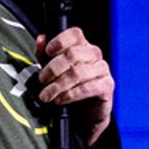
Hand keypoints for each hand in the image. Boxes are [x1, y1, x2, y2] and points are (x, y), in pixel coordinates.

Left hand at [35, 27, 114, 148]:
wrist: (84, 114)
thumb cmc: (68, 87)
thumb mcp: (52, 70)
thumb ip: (45, 55)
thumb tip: (41, 39)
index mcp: (82, 45)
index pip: (75, 34)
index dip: (60, 41)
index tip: (47, 52)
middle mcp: (94, 54)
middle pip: (72, 54)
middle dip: (53, 69)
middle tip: (42, 80)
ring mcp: (102, 69)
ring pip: (78, 73)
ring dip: (58, 85)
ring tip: (46, 95)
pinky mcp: (107, 86)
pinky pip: (87, 88)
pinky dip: (69, 95)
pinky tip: (60, 100)